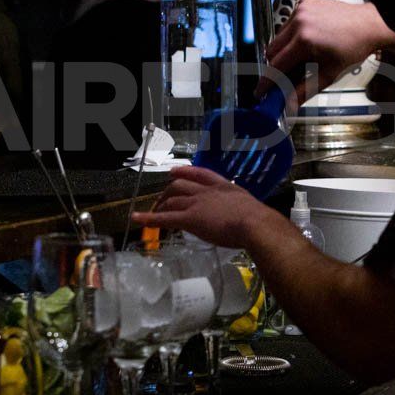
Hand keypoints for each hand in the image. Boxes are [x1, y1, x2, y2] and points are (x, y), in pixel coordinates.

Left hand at [131, 166, 281, 247]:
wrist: (254, 224)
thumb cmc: (257, 219)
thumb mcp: (248, 207)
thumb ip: (238, 208)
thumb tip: (239, 216)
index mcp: (222, 186)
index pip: (200, 174)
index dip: (185, 171)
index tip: (174, 171)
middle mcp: (205, 191)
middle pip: (179, 185)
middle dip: (168, 192)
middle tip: (162, 200)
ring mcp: (195, 203)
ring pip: (171, 200)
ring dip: (158, 206)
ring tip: (152, 213)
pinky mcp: (189, 218)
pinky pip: (165, 218)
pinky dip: (148, 218)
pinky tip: (136, 219)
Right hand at [256, 0, 394, 107]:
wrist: (368, 25)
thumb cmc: (353, 48)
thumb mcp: (328, 74)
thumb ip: (304, 91)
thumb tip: (289, 104)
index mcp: (304, 40)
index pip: (276, 65)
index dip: (267, 81)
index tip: (261, 91)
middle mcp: (299, 21)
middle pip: (272, 50)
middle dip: (276, 65)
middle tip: (285, 75)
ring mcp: (301, 9)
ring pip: (279, 35)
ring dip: (285, 48)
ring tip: (303, 55)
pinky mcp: (304, 1)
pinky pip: (289, 22)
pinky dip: (293, 33)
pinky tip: (308, 37)